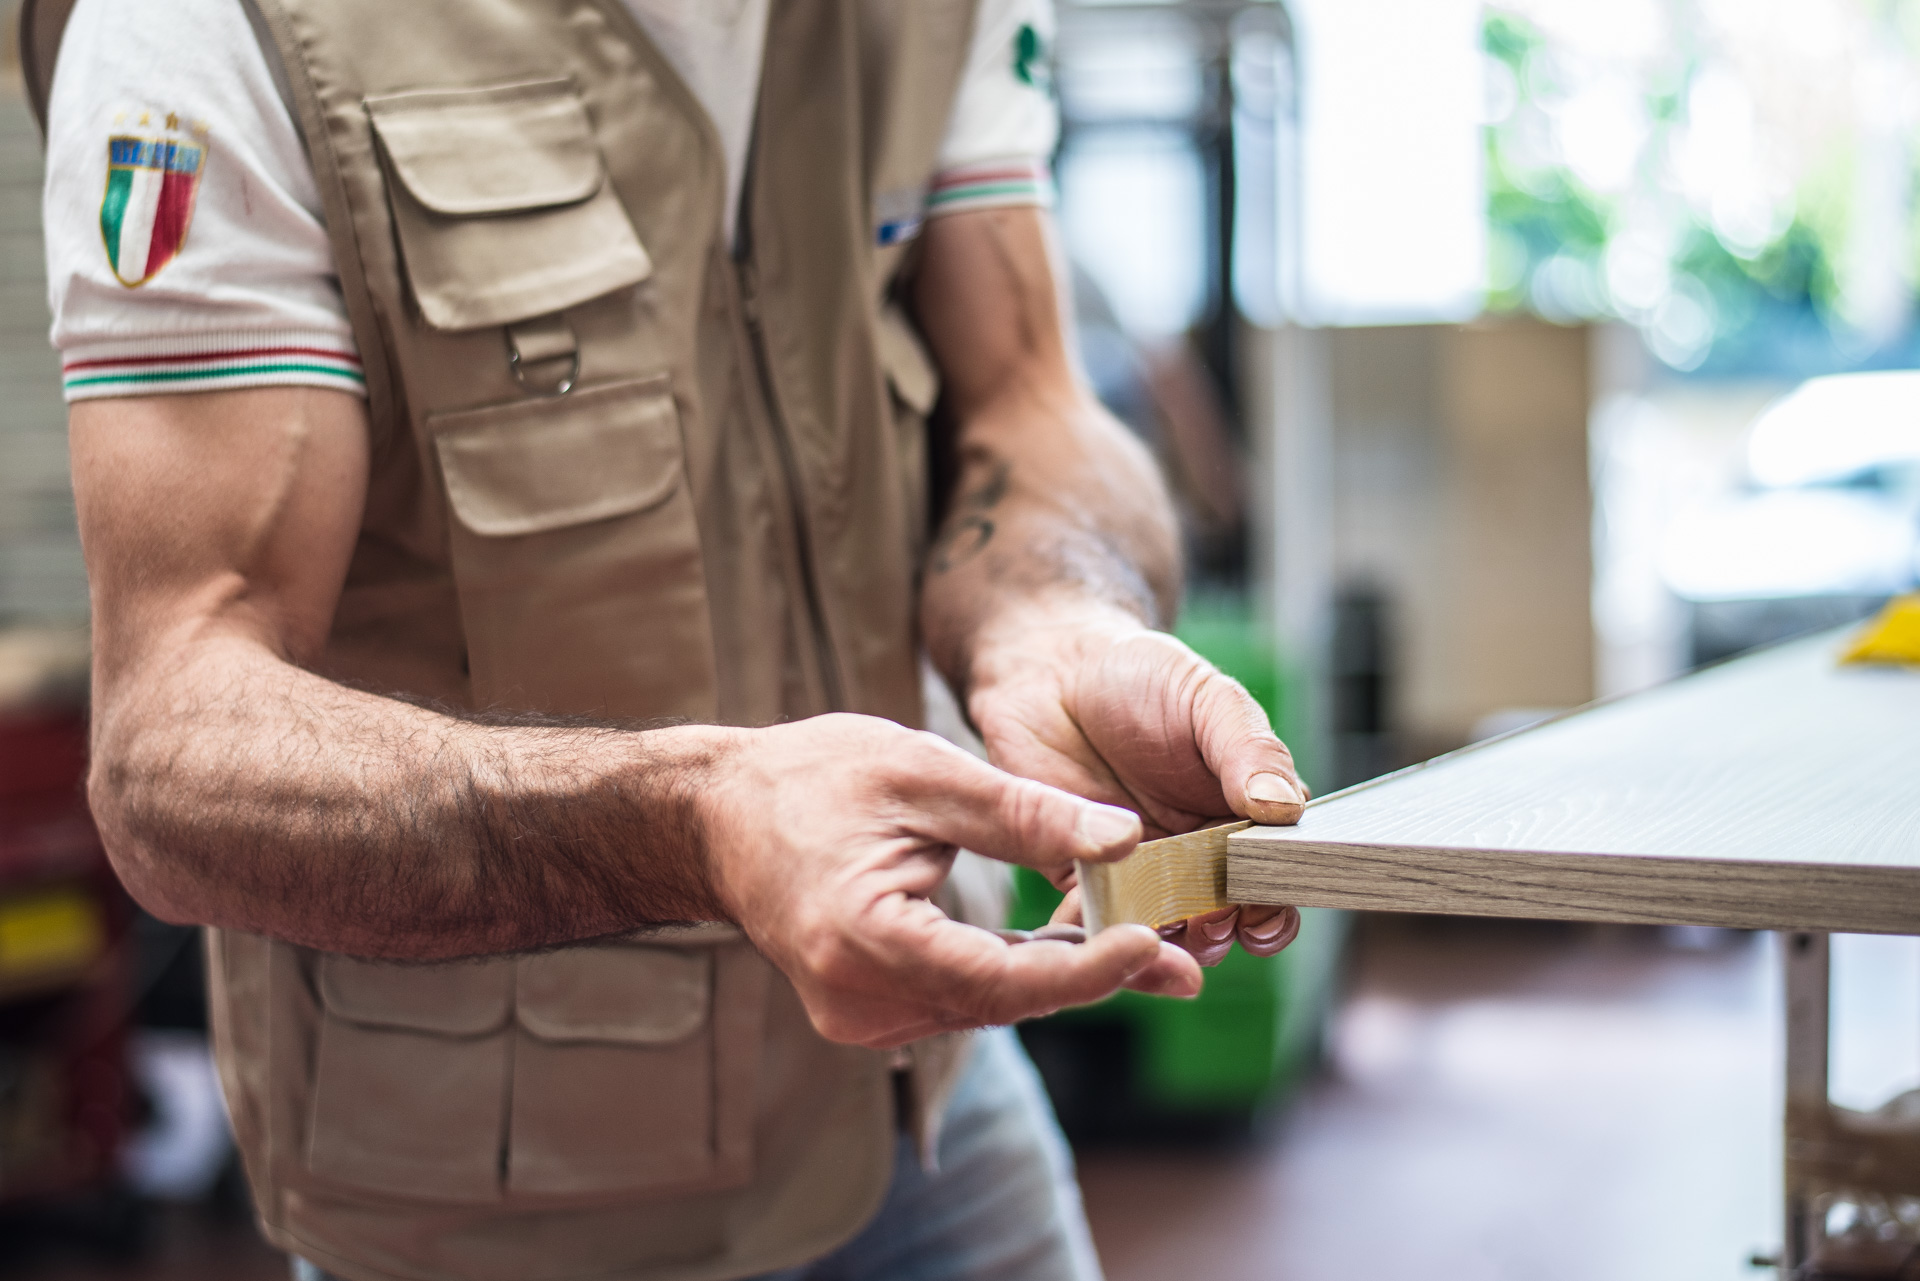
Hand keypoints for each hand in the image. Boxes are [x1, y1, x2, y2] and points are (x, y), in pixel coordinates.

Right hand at [701, 713, 1204, 1048]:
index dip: (1085, 970)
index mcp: (862, 939)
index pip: (998, 979)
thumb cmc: (813, 779)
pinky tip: (1067, 947)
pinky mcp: (865, 1013)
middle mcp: (857, 999)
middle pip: (1002, 1001)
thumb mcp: (923, 773)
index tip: (1154, 943)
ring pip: (986, 1005)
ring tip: (1145, 949)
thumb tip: (1126, 839)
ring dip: (1060, 976)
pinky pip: (959, 998)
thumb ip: (1022, 811)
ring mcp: (857, 1017)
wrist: (719, 817)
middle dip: (1093, 976)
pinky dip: (1013, 973)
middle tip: (1184, 962)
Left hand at [966, 606, 1308, 967]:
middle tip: (1213, 920)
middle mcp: (1198, 855)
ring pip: (1161, 929)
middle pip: (1225, 917)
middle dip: (1225, 931)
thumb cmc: (1143, 677)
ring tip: (1162, 926)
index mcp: (1244, 818)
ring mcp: (1139, 870)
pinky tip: (1098, 926)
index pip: (1275, 874)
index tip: (1265, 908)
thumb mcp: (1210, 700)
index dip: (1276, 901)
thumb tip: (1285, 808)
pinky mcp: (1080, 874)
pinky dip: (1097, 931)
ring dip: (1166, 941)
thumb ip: (1250, 750)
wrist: (1052, 668)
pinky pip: (1093, 918)